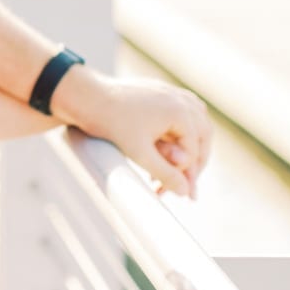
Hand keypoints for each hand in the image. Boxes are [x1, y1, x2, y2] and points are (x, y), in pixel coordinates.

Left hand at [85, 74, 212, 198]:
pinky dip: (183, 132)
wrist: (87, 96)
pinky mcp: (163, 91)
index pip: (194, 152)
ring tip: (182, 169)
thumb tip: (186, 193)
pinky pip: (185, 112)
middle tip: (186, 187)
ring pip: (197, 124)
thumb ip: (165, 173)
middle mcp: (181, 99)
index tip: (184, 197)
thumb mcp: (140, 154)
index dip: (189, 177)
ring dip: (191, 147)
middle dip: (194, 163)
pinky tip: (175, 146)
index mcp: (180, 111)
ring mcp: (173, 92)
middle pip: (202, 137)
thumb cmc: (112, 123)